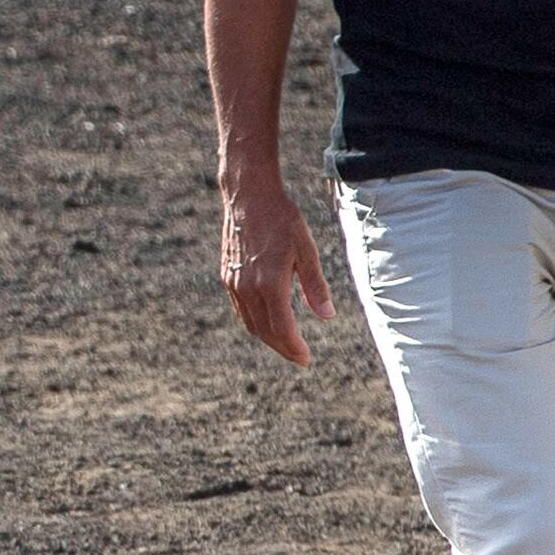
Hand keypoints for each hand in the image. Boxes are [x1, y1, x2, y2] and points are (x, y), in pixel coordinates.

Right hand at [219, 176, 335, 363]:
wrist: (248, 197)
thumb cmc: (282, 219)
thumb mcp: (306, 250)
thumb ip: (315, 286)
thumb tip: (327, 316)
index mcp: (270, 283)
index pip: (282, 328)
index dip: (294, 347)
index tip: (306, 358)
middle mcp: (248, 288)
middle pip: (264, 331)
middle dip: (283, 348)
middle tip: (299, 357)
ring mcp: (234, 283)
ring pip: (250, 323)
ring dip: (268, 338)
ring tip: (286, 344)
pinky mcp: (227, 276)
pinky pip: (241, 309)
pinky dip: (254, 322)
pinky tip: (267, 321)